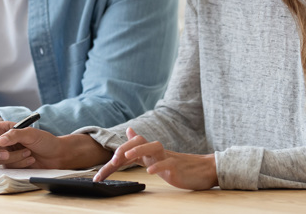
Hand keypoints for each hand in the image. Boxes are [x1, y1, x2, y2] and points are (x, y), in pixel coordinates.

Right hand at [0, 122, 111, 169]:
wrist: (57, 156)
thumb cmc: (45, 141)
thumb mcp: (31, 134)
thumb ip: (14, 135)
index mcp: (4, 129)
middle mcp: (3, 141)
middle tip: (6, 153)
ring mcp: (6, 153)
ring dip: (13, 158)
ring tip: (28, 153)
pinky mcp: (11, 164)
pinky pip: (7, 167)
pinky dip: (19, 164)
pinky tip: (30, 159)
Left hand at [94, 127, 217, 190]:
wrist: (205, 169)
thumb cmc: (180, 166)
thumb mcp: (157, 157)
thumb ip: (142, 147)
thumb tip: (130, 131)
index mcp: (151, 153)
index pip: (129, 150)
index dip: (114, 160)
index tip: (99, 175)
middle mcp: (157, 152)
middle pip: (138, 142)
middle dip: (122, 150)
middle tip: (112, 161)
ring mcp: (168, 158)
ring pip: (153, 147)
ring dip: (138, 150)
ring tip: (126, 157)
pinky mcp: (177, 166)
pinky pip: (167, 163)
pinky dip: (158, 167)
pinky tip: (150, 172)